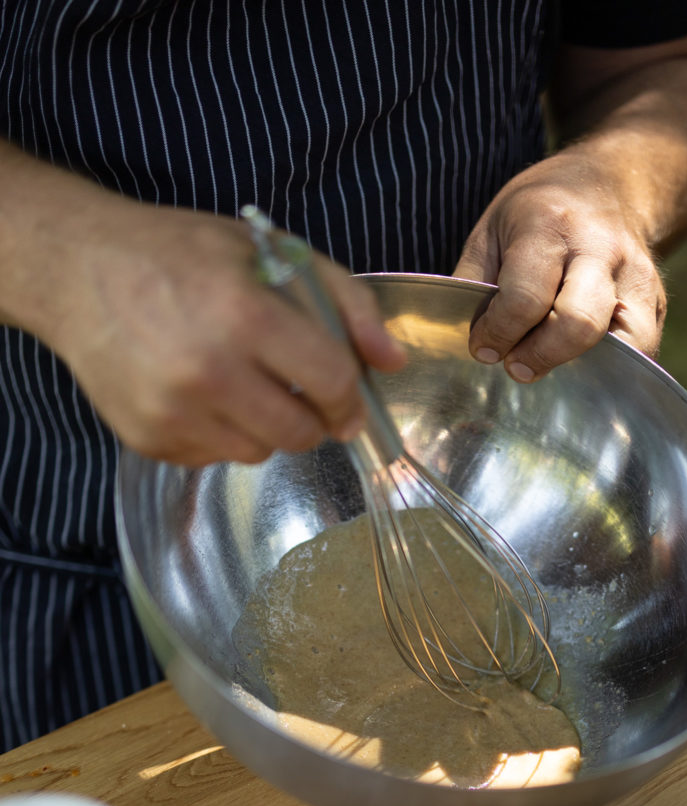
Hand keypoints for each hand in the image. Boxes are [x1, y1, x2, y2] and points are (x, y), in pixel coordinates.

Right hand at [42, 201, 405, 464]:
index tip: (349, 402)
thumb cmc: (183, 255)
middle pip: (301, 432)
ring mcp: (173, 411)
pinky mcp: (148, 438)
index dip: (351, 399)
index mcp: (245, 315)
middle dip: (314, 418)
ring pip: (260, 453)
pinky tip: (203, 395)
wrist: (79, 271)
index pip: (331, 383)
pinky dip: (224, 435)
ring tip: (242, 383)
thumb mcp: (274, 253)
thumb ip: (347, 303)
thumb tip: (394, 362)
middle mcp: (208, 371)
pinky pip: (216, 458)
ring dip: (267, 427)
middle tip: (299, 393)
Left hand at [452, 153, 665, 380]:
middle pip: (578, 323)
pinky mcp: (656, 300)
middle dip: (540, 356)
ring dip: (582, 368)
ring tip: (548, 364)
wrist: (611, 181)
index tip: (483, 348)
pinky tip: (580, 365)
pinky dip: (612, 371)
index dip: (498, 333)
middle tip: (514, 365)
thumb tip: (467, 342)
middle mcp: (600, 249)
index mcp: (549, 225)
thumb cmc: (540, 212)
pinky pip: (641, 349)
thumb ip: (473, 284)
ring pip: (624, 344)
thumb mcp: (491, 230)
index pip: (525, 297)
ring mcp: (636, 276)